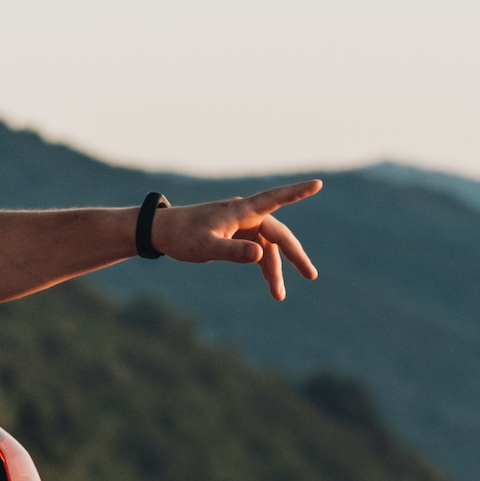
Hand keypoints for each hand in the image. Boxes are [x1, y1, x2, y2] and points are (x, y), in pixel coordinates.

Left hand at [153, 179, 324, 302]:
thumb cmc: (181, 236)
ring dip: (274, 270)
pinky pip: (257, 250)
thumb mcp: (206, 247)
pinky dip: (263, 266)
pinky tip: (270, 284)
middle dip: (294, 256)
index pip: (275, 199)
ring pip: (268, 247)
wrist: (161, 232)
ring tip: (278, 296)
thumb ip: (233, 251)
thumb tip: (260, 255)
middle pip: (278, 234)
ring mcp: (241, 225)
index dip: (297, 192)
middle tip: (311, 276)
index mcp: (241, 211)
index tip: (318, 184)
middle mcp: (245, 215)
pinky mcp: (235, 235)